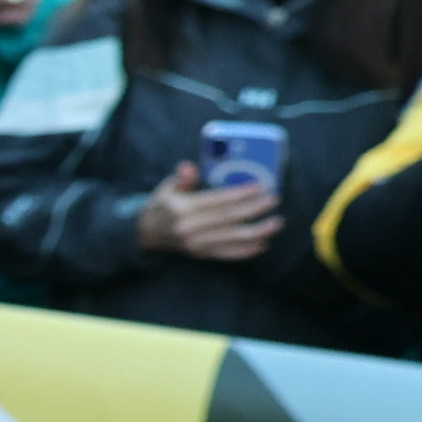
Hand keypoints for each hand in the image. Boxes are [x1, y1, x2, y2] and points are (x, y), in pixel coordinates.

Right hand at [132, 161, 283, 259]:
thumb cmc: (162, 206)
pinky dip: (246, 251)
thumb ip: (181, 178)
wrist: (146, 234)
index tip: (260, 186)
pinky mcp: (201, 254)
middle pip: (228, 219)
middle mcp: (190, 228)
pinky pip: (227, 254)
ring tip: (275, 223)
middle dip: (254, 209)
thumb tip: (188, 167)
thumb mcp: (167, 188)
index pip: (217, 200)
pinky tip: (262, 244)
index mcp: (182, 209)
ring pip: (231, 238)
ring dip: (257, 232)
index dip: (240, 193)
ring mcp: (196, 244)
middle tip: (274, 200)